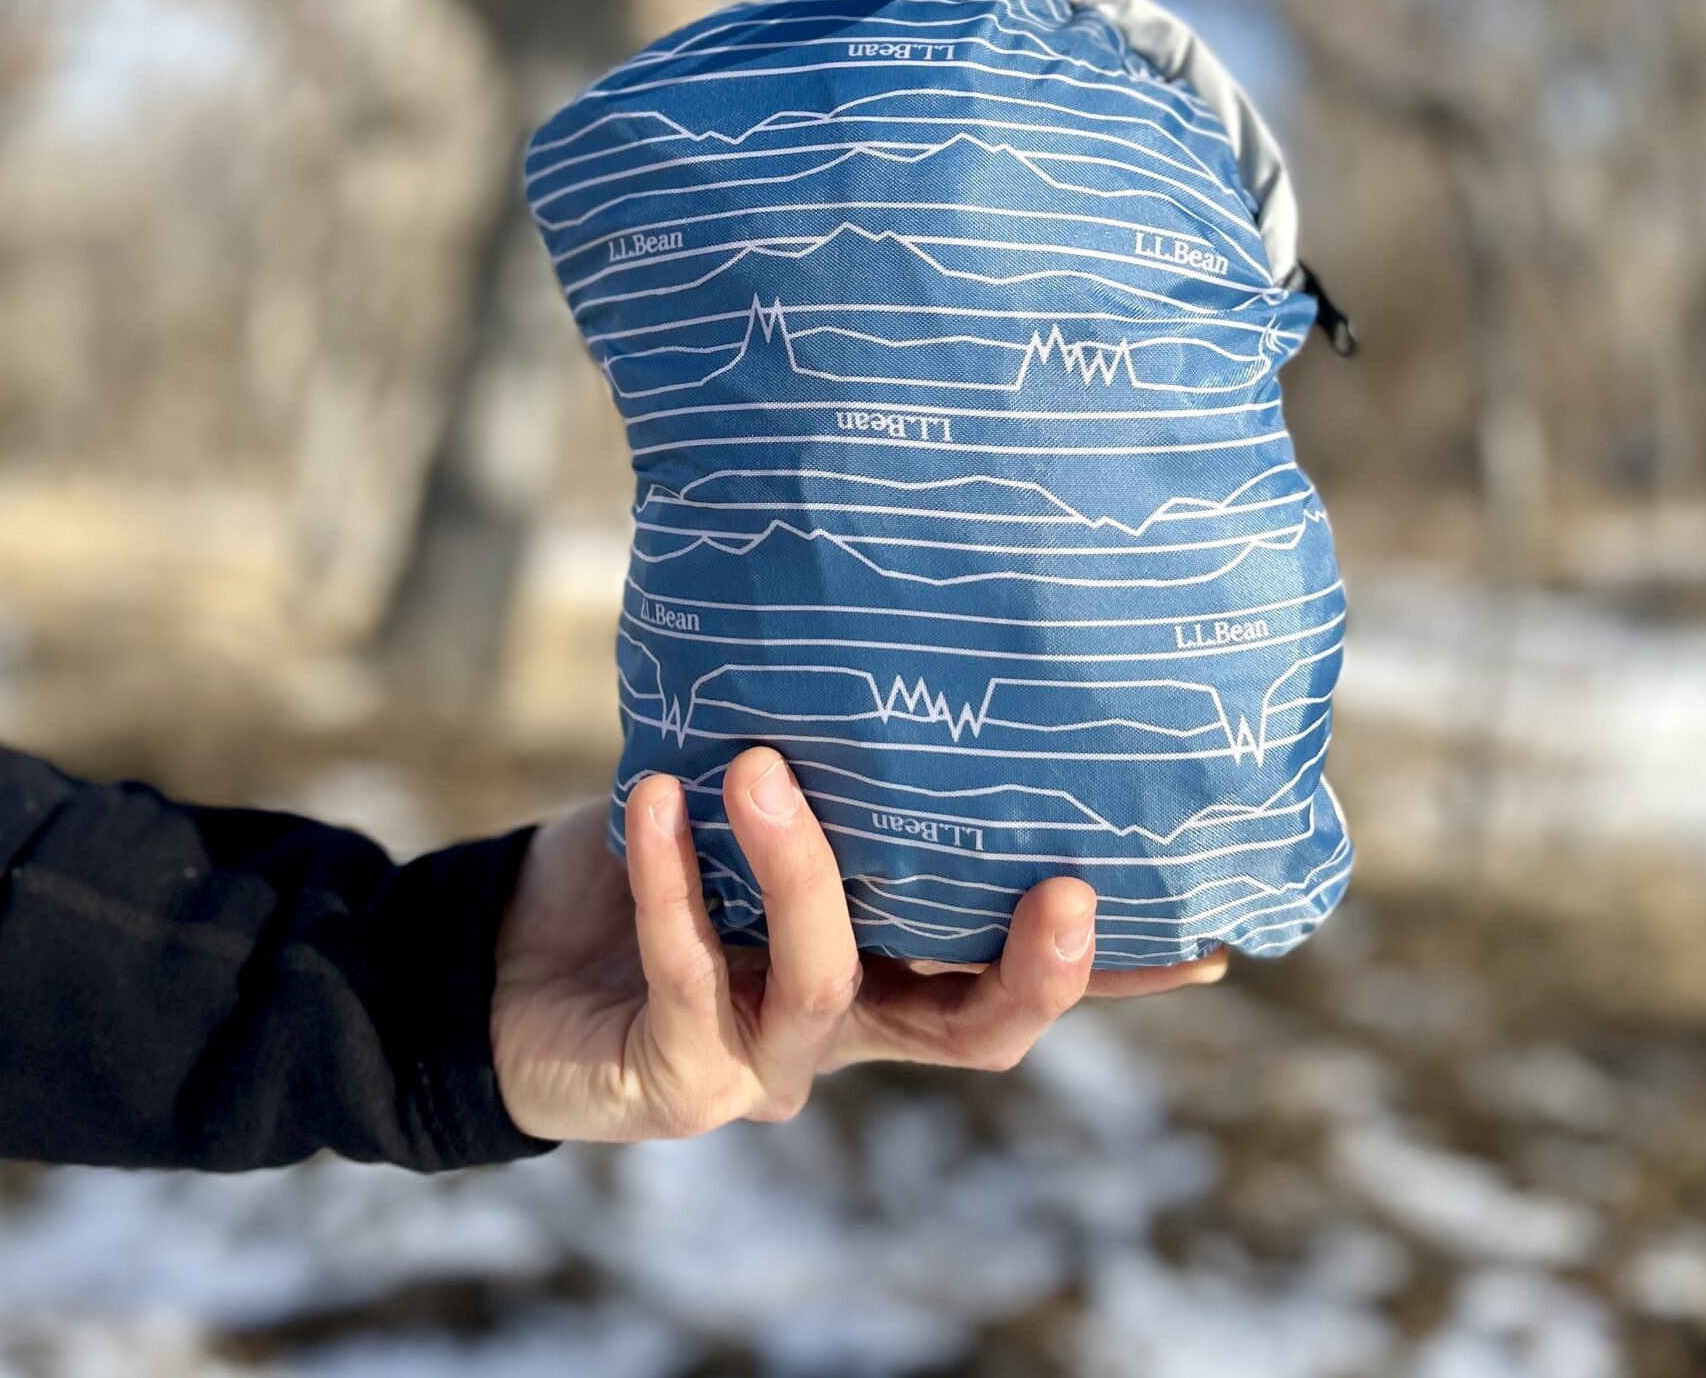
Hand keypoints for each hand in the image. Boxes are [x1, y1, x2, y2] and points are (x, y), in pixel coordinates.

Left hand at [490, 747, 1227, 1142]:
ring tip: (763, 766)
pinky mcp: (680, 1079)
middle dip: (1037, 970)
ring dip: (803, 864)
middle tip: (1071, 885)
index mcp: (890, 969)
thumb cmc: (642, 864)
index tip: (1210, 940)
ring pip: (830, 977)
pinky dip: (671, 879)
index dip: (1114, 974)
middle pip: (976, 1030)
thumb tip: (899, 626)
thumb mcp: (743, 809)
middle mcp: (849, 1030)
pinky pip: (691, 971)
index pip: (1015, 977)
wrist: (495, 964)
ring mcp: (770, 1064)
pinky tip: (653, 797)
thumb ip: (820, 768)